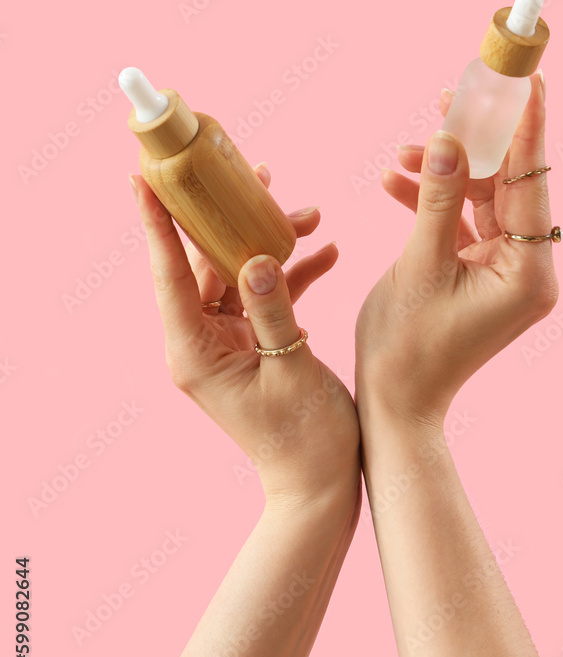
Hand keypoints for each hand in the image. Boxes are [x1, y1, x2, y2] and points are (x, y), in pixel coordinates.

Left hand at [130, 162, 360, 509]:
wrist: (320, 485)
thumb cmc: (305, 439)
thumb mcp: (291, 368)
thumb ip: (274, 308)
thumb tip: (256, 255)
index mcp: (194, 350)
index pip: (169, 275)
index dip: (156, 223)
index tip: (143, 178)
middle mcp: (201, 342)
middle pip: (204, 264)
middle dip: (232, 219)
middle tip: (250, 170)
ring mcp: (226, 342)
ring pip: (239, 274)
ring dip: (272, 244)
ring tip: (308, 213)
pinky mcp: (253, 343)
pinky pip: (264, 296)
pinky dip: (292, 273)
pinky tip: (326, 250)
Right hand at [355, 72, 557, 429]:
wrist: (394, 404)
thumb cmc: (405, 348)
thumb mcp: (420, 265)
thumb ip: (439, 198)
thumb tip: (452, 137)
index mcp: (528, 272)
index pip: (531, 182)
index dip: (526, 125)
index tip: (526, 76)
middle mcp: (527, 270)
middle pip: (509, 186)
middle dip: (475, 143)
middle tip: (452, 97)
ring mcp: (504, 273)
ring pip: (482, 200)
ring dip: (444, 173)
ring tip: (405, 151)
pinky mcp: (480, 275)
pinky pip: (462, 223)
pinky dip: (433, 203)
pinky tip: (398, 181)